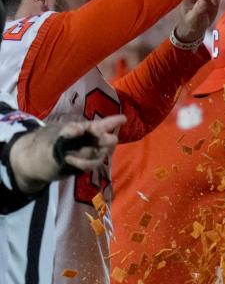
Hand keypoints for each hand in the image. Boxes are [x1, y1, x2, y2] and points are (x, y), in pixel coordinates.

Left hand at [9, 115, 124, 192]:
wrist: (40, 162)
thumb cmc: (48, 144)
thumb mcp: (55, 136)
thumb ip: (68, 132)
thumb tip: (80, 128)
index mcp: (86, 129)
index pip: (103, 124)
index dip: (113, 122)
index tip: (123, 119)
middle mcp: (93, 141)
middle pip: (106, 140)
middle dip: (104, 141)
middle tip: (103, 142)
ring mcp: (92, 153)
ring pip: (100, 154)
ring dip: (87, 156)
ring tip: (69, 156)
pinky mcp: (88, 164)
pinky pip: (92, 165)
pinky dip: (81, 164)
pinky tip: (70, 161)